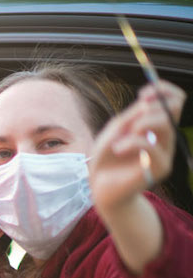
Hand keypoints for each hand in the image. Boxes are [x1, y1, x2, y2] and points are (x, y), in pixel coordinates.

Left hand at [89, 80, 185, 215]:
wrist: (102, 188)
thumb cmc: (106, 160)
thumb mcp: (113, 132)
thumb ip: (129, 117)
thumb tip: (146, 103)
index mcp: (154, 125)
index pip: (174, 99)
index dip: (163, 89)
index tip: (142, 94)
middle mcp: (164, 137)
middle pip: (175, 107)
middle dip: (153, 104)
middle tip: (132, 117)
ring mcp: (164, 152)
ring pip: (166, 124)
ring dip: (141, 123)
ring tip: (122, 137)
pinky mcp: (160, 168)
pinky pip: (152, 146)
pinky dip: (131, 142)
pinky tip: (117, 149)